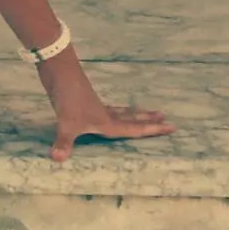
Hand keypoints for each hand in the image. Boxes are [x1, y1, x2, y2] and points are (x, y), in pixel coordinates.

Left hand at [45, 81, 175, 163]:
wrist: (59, 71)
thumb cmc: (67, 98)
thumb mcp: (65, 122)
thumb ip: (64, 142)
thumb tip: (56, 158)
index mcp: (107, 122)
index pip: (134, 129)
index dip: (152, 130)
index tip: (171, 127)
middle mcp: (105, 114)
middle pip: (132, 118)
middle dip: (149, 120)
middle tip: (166, 118)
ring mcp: (95, 105)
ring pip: (121, 112)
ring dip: (135, 113)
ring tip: (149, 112)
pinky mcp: (85, 100)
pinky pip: (107, 108)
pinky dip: (115, 111)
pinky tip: (111, 111)